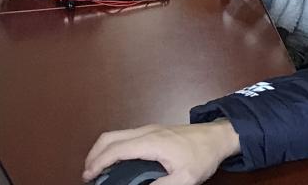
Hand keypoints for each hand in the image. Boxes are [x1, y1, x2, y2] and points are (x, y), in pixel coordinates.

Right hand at [82, 120, 240, 184]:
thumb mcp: (185, 178)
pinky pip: (125, 136)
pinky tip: (115, 162)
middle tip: (88, 176)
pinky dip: (113, 147)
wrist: (219, 136)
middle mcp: (146, 131)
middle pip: (110, 137)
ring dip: (102, 150)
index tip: (88, 177)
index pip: (116, 150)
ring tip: (97, 171)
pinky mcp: (154, 131)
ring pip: (116, 134)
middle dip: (94, 155)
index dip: (98, 163)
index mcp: (151, 141)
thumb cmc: (203, 155)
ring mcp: (149, 129)